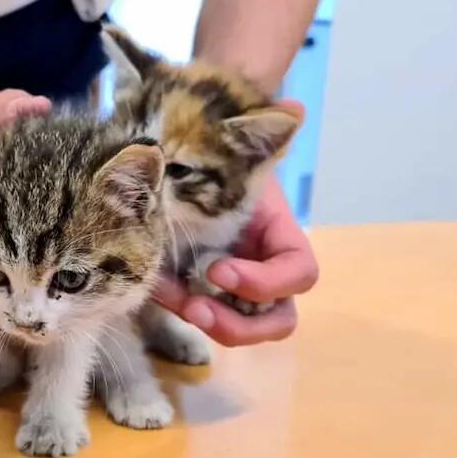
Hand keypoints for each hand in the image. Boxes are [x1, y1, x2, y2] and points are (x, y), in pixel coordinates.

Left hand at [153, 174, 318, 344]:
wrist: (181, 162)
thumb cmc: (213, 160)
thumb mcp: (227, 165)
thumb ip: (230, 171)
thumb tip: (263, 128)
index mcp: (280, 236)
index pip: (300, 273)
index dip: (267, 283)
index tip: (219, 271)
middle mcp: (266, 268)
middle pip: (278, 321)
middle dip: (240, 325)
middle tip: (196, 308)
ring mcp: (236, 287)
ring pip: (241, 329)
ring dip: (209, 324)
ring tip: (174, 300)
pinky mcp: (204, 292)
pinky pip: (199, 313)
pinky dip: (177, 306)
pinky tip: (157, 288)